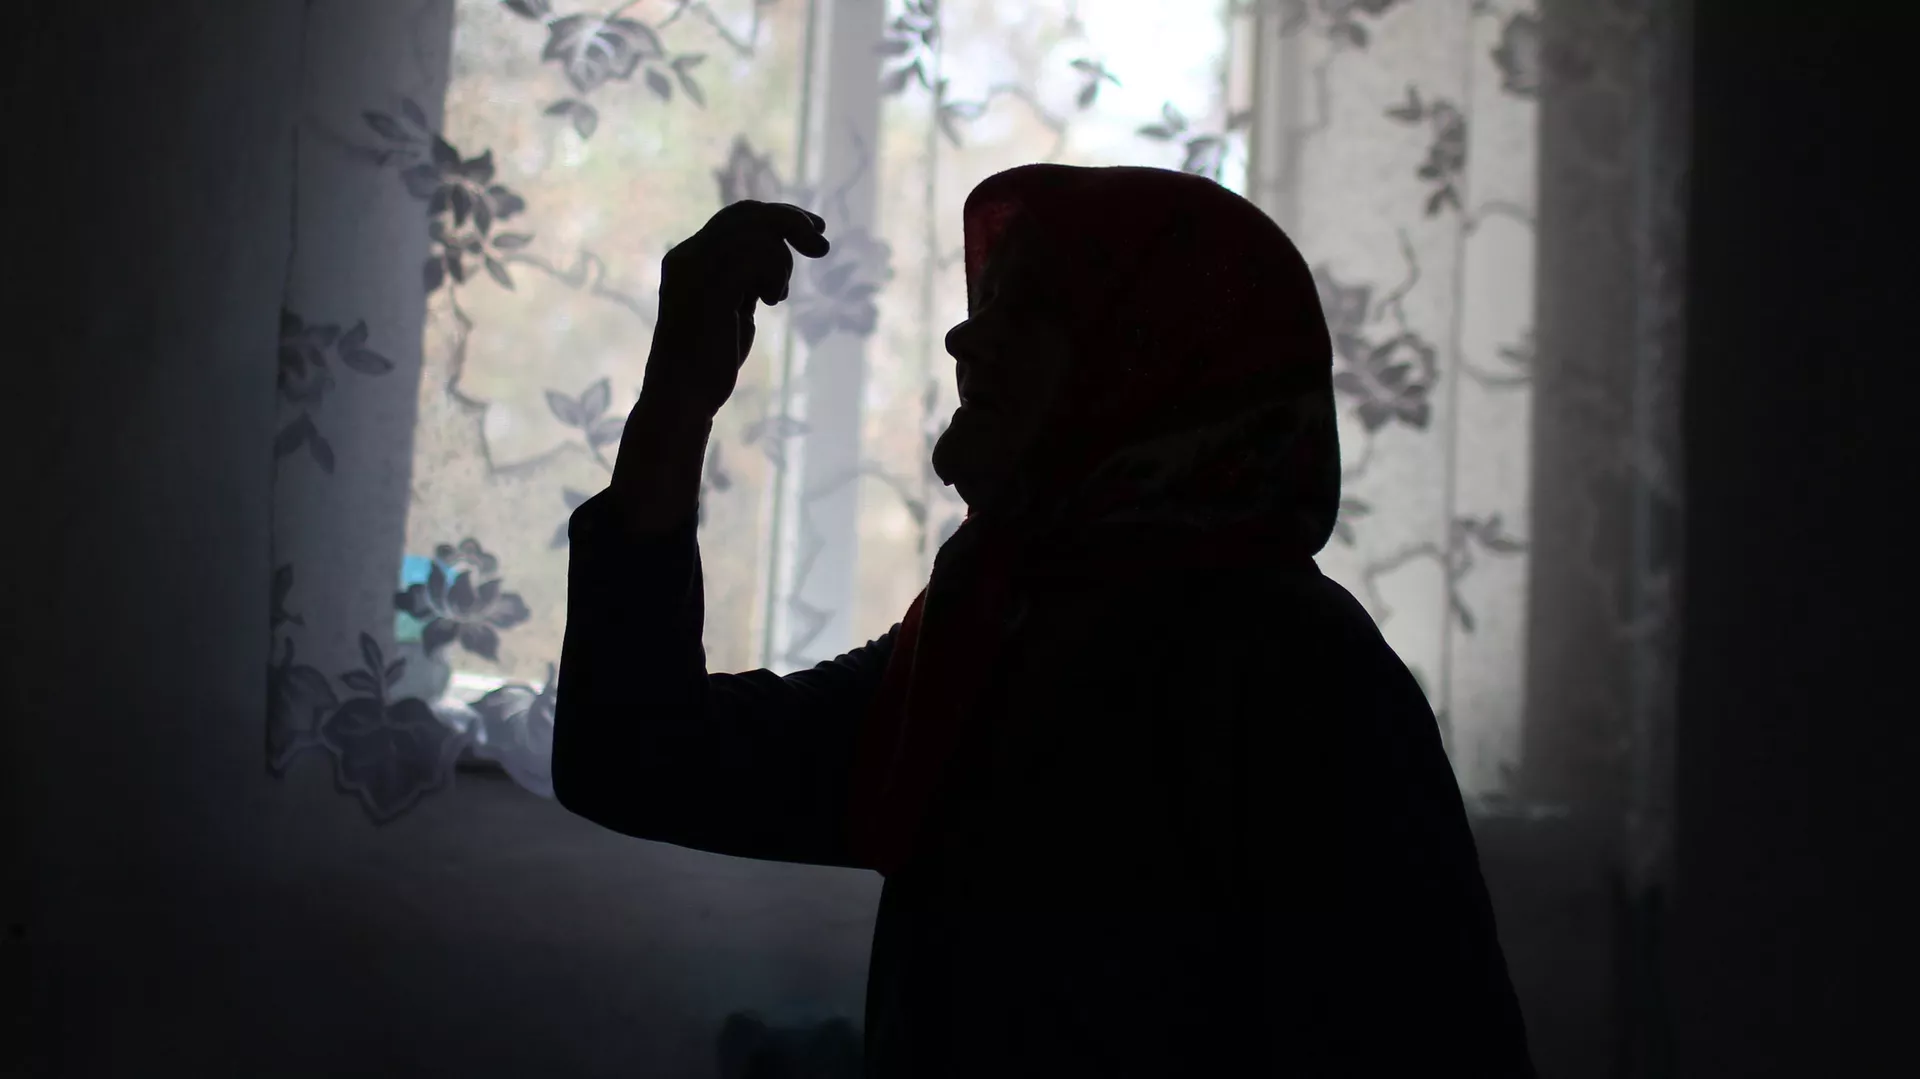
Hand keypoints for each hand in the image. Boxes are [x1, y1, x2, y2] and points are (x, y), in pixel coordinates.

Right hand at [640, 200, 829, 418]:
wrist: (682, 398)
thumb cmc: (709, 362)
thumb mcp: (732, 307)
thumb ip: (746, 278)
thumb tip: (777, 254)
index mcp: (688, 257)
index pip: (738, 216)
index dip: (781, 217)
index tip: (816, 231)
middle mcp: (687, 256)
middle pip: (749, 213)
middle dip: (793, 223)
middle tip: (823, 246)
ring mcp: (695, 270)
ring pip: (757, 232)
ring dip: (782, 260)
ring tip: (778, 294)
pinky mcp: (711, 288)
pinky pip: (756, 255)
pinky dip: (775, 273)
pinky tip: (773, 299)